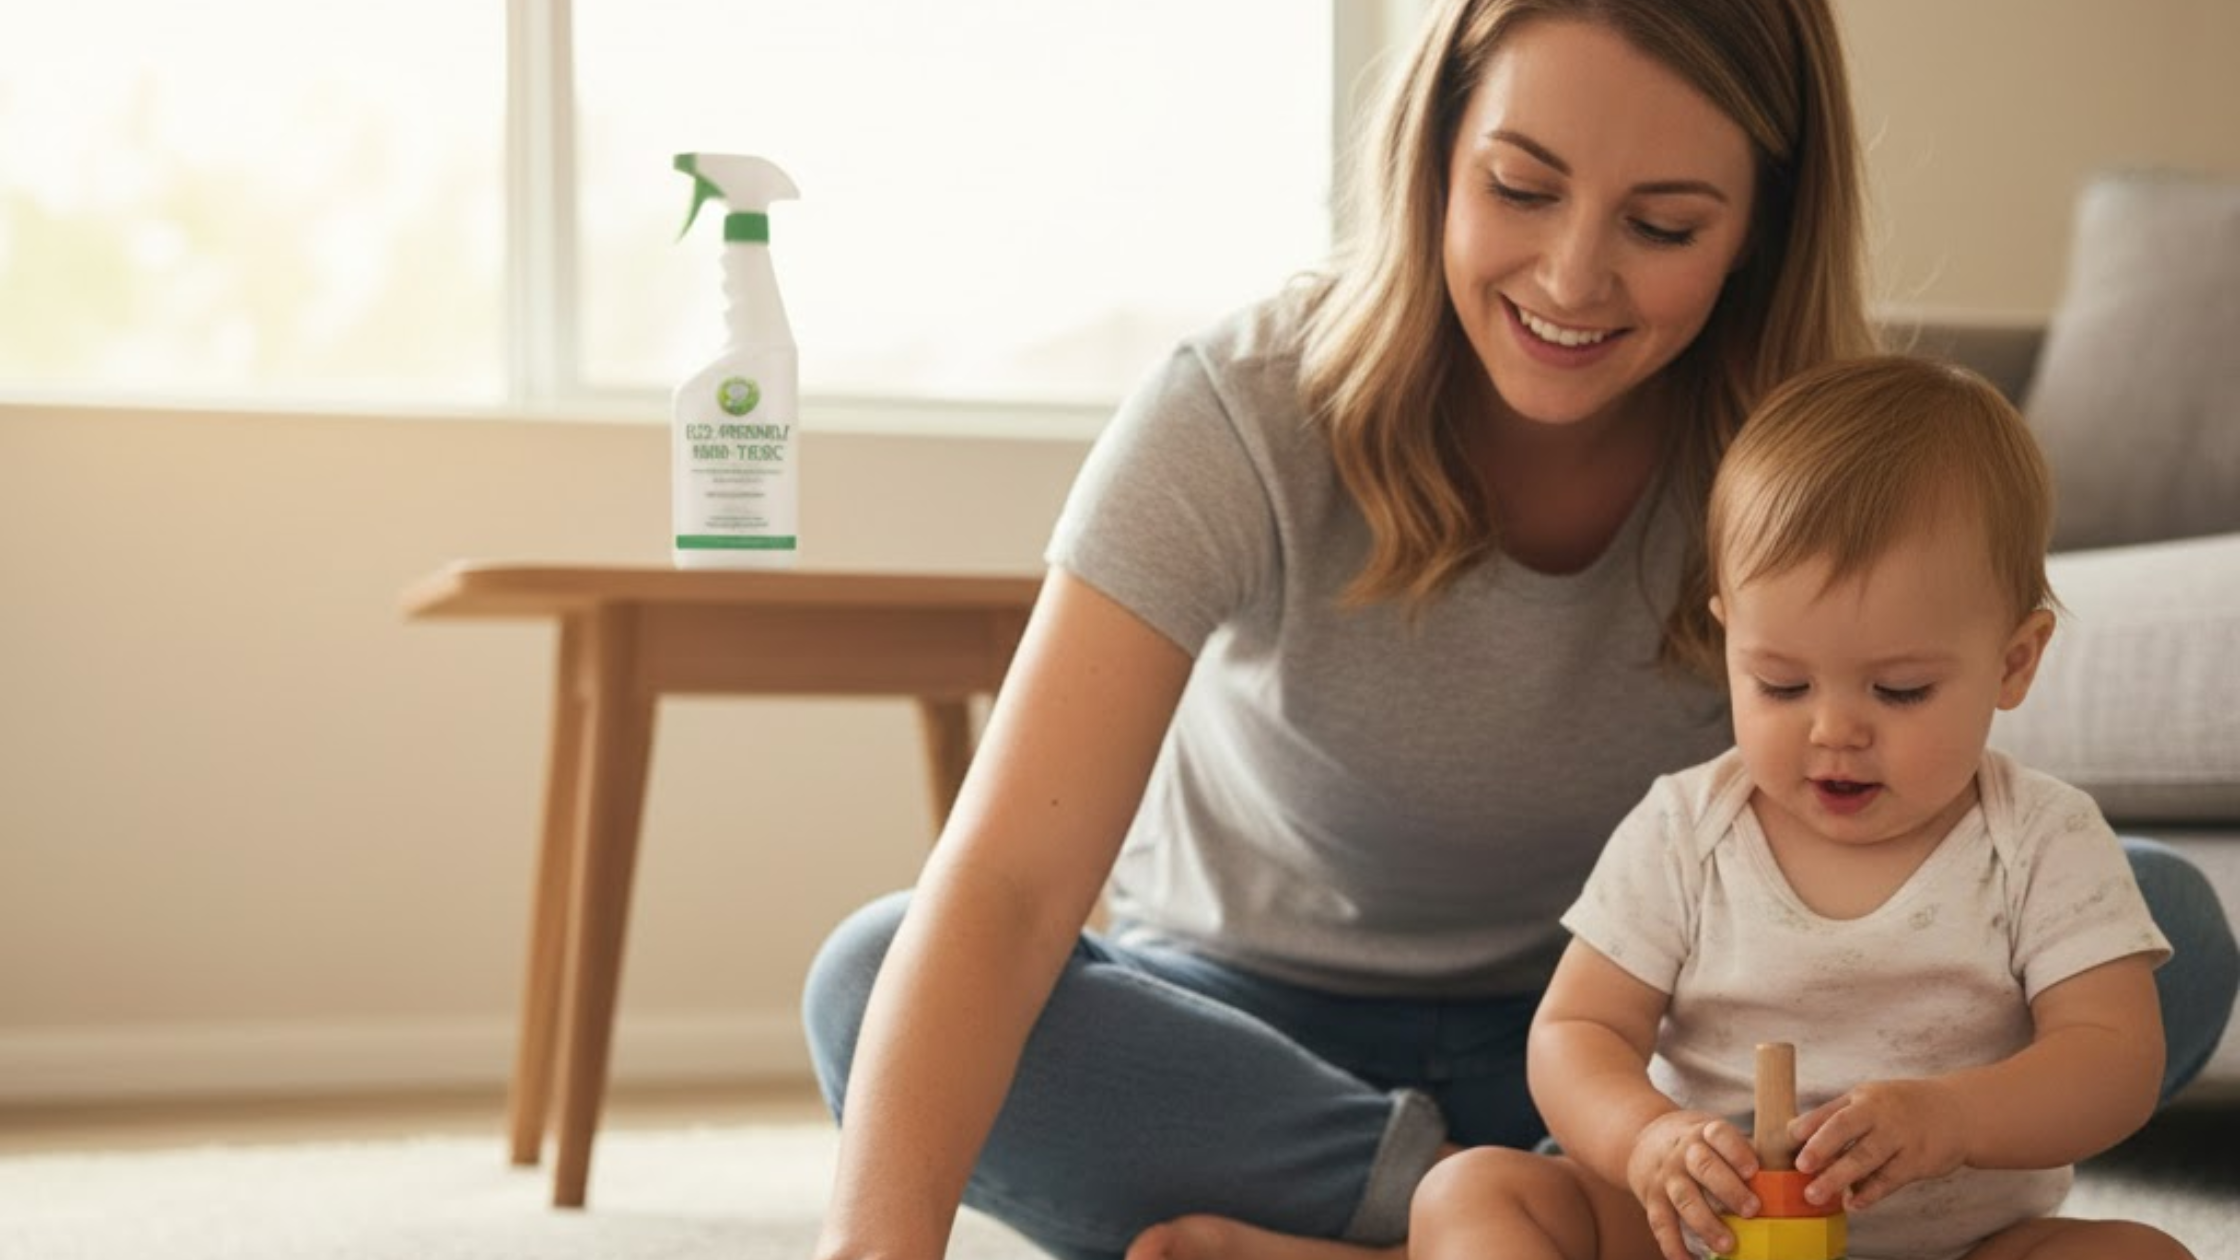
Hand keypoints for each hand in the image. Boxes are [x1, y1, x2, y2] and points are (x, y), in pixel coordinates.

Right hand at [1625, 1109, 1760, 1259]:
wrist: (1642, 1138)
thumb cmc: (1696, 1144)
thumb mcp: (1715, 1135)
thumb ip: (1746, 1152)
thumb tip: (1793, 1176)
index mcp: (1705, 1133)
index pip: (1719, 1135)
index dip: (1736, 1151)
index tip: (1753, 1170)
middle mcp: (1683, 1153)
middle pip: (1704, 1167)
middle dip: (1729, 1189)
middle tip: (1752, 1210)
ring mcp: (1666, 1176)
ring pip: (1684, 1198)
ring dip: (1705, 1223)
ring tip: (1727, 1245)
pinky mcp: (1652, 1198)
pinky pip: (1660, 1223)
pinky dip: (1673, 1245)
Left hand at [1792, 1078, 1966, 1210]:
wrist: (1957, 1112)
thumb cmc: (1901, 1108)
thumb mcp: (1869, 1100)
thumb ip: (1834, 1116)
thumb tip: (1794, 1134)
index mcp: (1864, 1098)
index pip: (1832, 1111)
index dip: (1811, 1125)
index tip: (1790, 1138)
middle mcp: (1881, 1114)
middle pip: (1847, 1129)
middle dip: (1822, 1148)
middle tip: (1801, 1167)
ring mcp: (1901, 1137)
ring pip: (1867, 1158)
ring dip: (1839, 1177)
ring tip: (1816, 1194)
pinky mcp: (1918, 1161)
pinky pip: (1890, 1179)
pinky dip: (1870, 1192)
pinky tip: (1853, 1202)